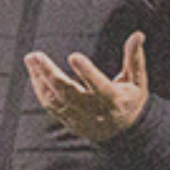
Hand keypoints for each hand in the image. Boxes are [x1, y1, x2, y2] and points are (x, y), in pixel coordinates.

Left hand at [25, 32, 147, 143]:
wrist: (124, 133)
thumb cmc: (130, 100)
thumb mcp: (138, 81)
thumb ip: (135, 58)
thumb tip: (138, 35)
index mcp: (113, 99)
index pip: (99, 85)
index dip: (87, 72)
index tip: (74, 56)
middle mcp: (94, 110)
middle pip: (68, 92)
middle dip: (50, 73)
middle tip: (36, 55)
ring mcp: (79, 117)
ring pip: (55, 99)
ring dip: (40, 79)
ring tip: (31, 60)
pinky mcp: (69, 120)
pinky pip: (51, 106)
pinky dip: (40, 90)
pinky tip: (35, 74)